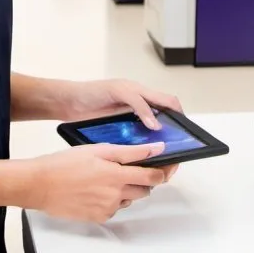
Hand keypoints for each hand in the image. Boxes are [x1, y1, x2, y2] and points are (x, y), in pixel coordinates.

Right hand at [25, 142, 167, 222]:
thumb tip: (156, 149)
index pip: (153, 177)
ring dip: (127, 188)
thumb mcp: (99, 150)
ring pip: (129, 198)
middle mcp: (116, 196)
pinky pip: (115, 208)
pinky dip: (113, 198)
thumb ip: (130, 152)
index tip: (167, 165)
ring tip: (107, 176)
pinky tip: (97, 188)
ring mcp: (108, 209)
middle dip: (143, 178)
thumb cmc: (66, 163)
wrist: (41, 185)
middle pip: (144, 190)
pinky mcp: (99, 218)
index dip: (164, 171)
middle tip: (130, 167)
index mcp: (118, 176)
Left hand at [61, 79, 183, 182]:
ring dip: (155, 148)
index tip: (184, 131)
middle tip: (173, 152)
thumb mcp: (118, 91)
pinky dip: (141, 153)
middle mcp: (139, 109)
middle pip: (163, 122)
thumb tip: (156, 123)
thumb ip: (138, 102)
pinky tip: (141, 161)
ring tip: (159, 161)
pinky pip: (135, 145)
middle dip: (171, 137)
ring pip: (150, 137)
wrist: (69, 103)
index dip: (179, 115)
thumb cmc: (92, 92)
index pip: (168, 102)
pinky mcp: (120, 135)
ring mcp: (130, 123)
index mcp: (141, 94)